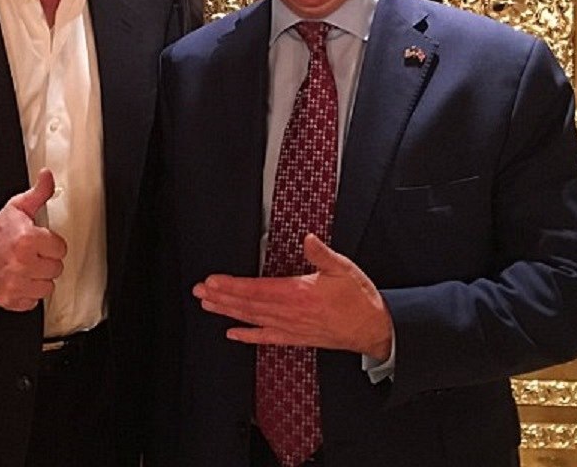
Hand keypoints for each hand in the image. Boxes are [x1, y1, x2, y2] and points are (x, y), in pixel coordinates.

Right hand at [0, 169, 66, 311]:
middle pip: (56, 268)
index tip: (41, 242)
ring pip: (48, 287)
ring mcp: (16, 283)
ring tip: (28, 267)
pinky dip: (29, 293)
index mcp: (28, 240)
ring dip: (40, 278)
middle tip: (33, 254)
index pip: (61, 248)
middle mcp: (23, 263)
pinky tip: (21, 280)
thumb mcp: (17, 207)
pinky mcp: (10, 299)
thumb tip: (48, 176)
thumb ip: (38, 193)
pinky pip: (33, 301)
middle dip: (46, 260)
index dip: (51, 243)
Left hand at [192, 234, 392, 359]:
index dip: (232, 285)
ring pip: (253, 319)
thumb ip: (323, 254)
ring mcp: (293, 327)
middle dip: (222, 297)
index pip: (257, 289)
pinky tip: (233, 333)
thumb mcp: (344, 269)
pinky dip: (248, 336)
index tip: (213, 281)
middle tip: (200, 292)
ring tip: (208, 305)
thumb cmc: (360, 298)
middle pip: (249, 305)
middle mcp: (292, 313)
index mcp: (300, 293)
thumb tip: (309, 239)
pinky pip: (268, 337)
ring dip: (228, 312)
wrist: (375, 329)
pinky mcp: (297, 337)